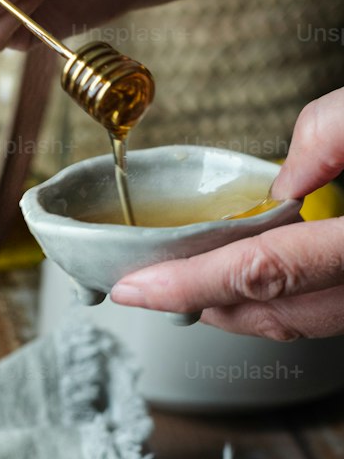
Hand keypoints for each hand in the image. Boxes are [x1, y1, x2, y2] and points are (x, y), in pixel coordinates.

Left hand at [111, 89, 343, 338]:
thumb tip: (278, 180)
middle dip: (202, 304)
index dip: (188, 284)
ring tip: (188, 284)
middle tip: (147, 287)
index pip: (259, 271)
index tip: (133, 288)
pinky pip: (321, 313)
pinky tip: (254, 279)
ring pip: (296, 323)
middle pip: (270, 313)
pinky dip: (282, 302)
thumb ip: (328, 135)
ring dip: (239, 307)